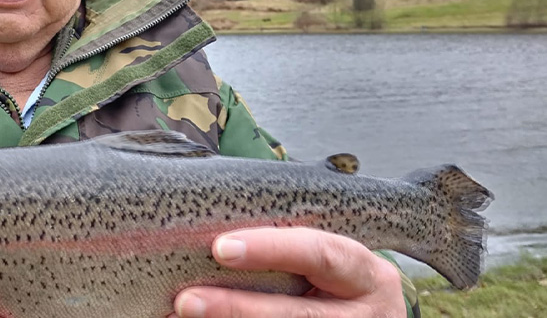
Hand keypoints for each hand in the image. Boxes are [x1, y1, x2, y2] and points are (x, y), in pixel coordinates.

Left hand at [171, 227, 406, 317]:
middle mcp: (362, 314)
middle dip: (237, 308)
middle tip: (187, 300)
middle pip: (296, 314)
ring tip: (181, 315)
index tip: (222, 248)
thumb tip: (217, 236)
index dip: (272, 250)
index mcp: (366, 275)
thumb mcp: (335, 261)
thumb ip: (291, 246)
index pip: (320, 254)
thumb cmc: (339, 281)